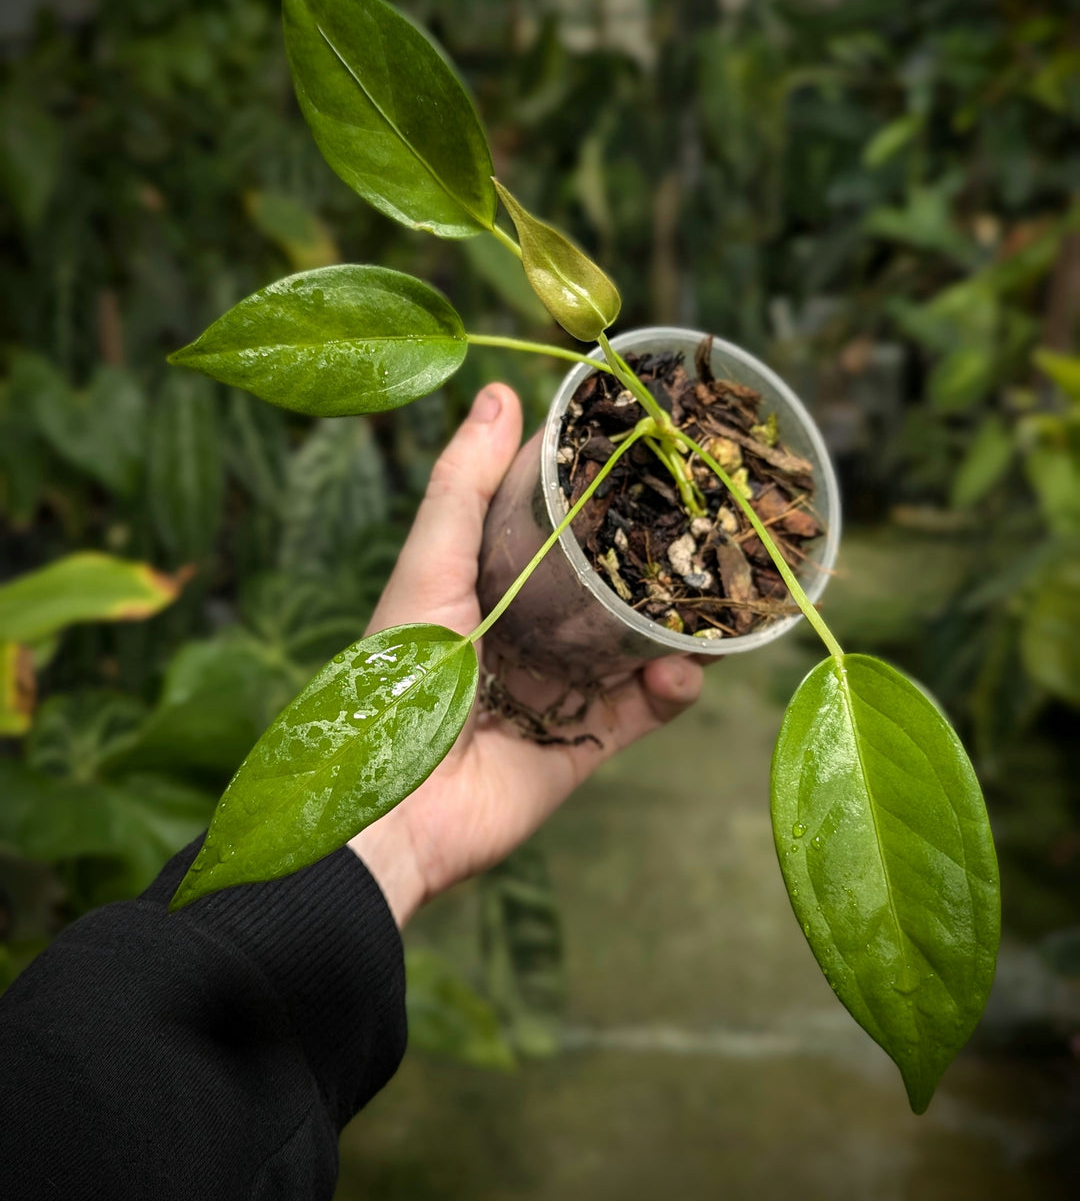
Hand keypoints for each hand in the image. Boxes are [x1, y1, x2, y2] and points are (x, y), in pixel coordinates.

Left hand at [350, 383, 702, 924]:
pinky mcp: (584, 747)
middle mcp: (529, 636)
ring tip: (720, 590)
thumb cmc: (397, 676)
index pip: (558, 531)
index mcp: (488, 589)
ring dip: (682, 621)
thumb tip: (502, 390)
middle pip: (608, 587)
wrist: (394, 810)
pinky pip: (645, 710)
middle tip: (710, 523)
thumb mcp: (430, 565)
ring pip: (639, 645)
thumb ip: (463, 485)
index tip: (653, 457)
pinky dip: (674, 688)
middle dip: (659, 559)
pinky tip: (687, 665)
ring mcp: (560, 692)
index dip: (605, 497)